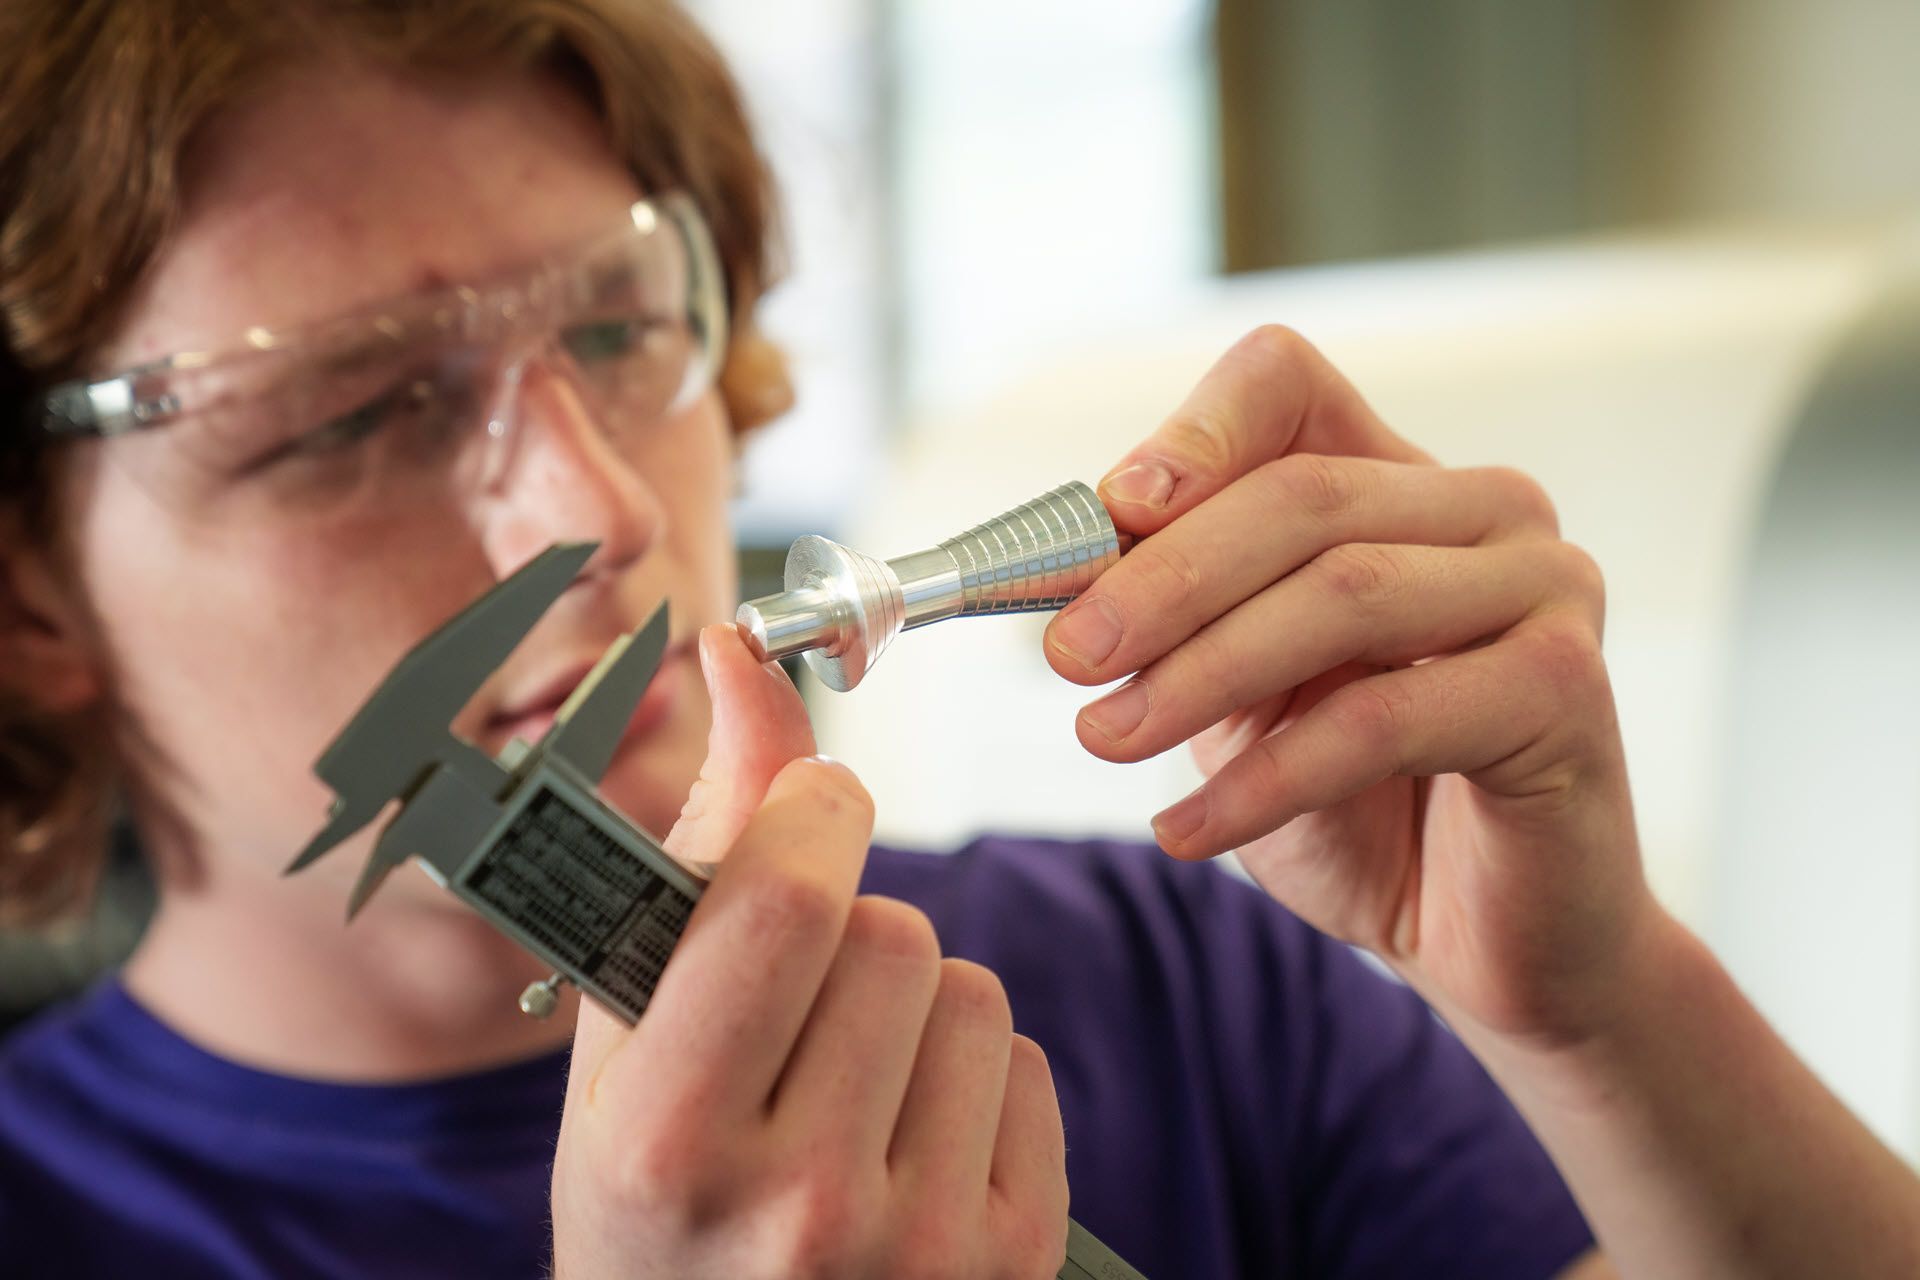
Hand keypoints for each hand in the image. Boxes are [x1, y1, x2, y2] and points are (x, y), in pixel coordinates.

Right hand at [552, 626, 1068, 1279]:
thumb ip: (696, 845)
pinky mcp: (1007, 1263)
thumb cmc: (654, 1203)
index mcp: (669, 1139)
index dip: (810, 812)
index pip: (788, 899)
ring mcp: (917, 1247)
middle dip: (851, 931)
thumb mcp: (626, 1044)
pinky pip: (1028, 1068)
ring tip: (845, 1087)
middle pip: (893, 933)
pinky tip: (906, 1143)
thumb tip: (744, 658)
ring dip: (917, 1007)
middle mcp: (796, 1205)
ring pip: (974, 991)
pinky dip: (976, 1081)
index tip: (810, 805)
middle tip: (796, 1007)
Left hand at [1044, 326, 1653, 1047]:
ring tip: (1105, 739)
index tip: (1107, 512)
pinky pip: (1384, 718)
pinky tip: (1187, 828)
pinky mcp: (1565, 692)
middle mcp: (1490, 510)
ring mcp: (1545, 589)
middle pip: (1303, 495)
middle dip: (1165, 578)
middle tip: (1068, 656)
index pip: (1287, 384)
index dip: (1193, 432)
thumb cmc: (1355, 804)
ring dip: (1201, 672)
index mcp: (1401, 481)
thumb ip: (1179, 613)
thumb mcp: (1240, 692)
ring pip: (1344, 593)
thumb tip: (1062, 556)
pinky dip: (1266, 778)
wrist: (1484, 941)